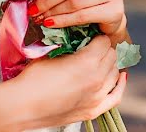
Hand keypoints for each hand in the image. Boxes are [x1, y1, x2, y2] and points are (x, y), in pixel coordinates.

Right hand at [9, 34, 127, 128]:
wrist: (24, 105)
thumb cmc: (32, 79)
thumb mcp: (50, 54)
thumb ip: (67, 46)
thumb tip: (73, 39)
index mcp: (87, 62)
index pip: (104, 41)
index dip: (96, 36)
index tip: (90, 35)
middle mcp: (97, 79)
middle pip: (112, 56)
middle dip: (104, 49)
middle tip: (93, 46)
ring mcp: (97, 96)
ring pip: (116, 73)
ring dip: (110, 64)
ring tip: (101, 60)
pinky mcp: (93, 110)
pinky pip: (116, 96)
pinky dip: (120, 85)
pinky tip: (121, 77)